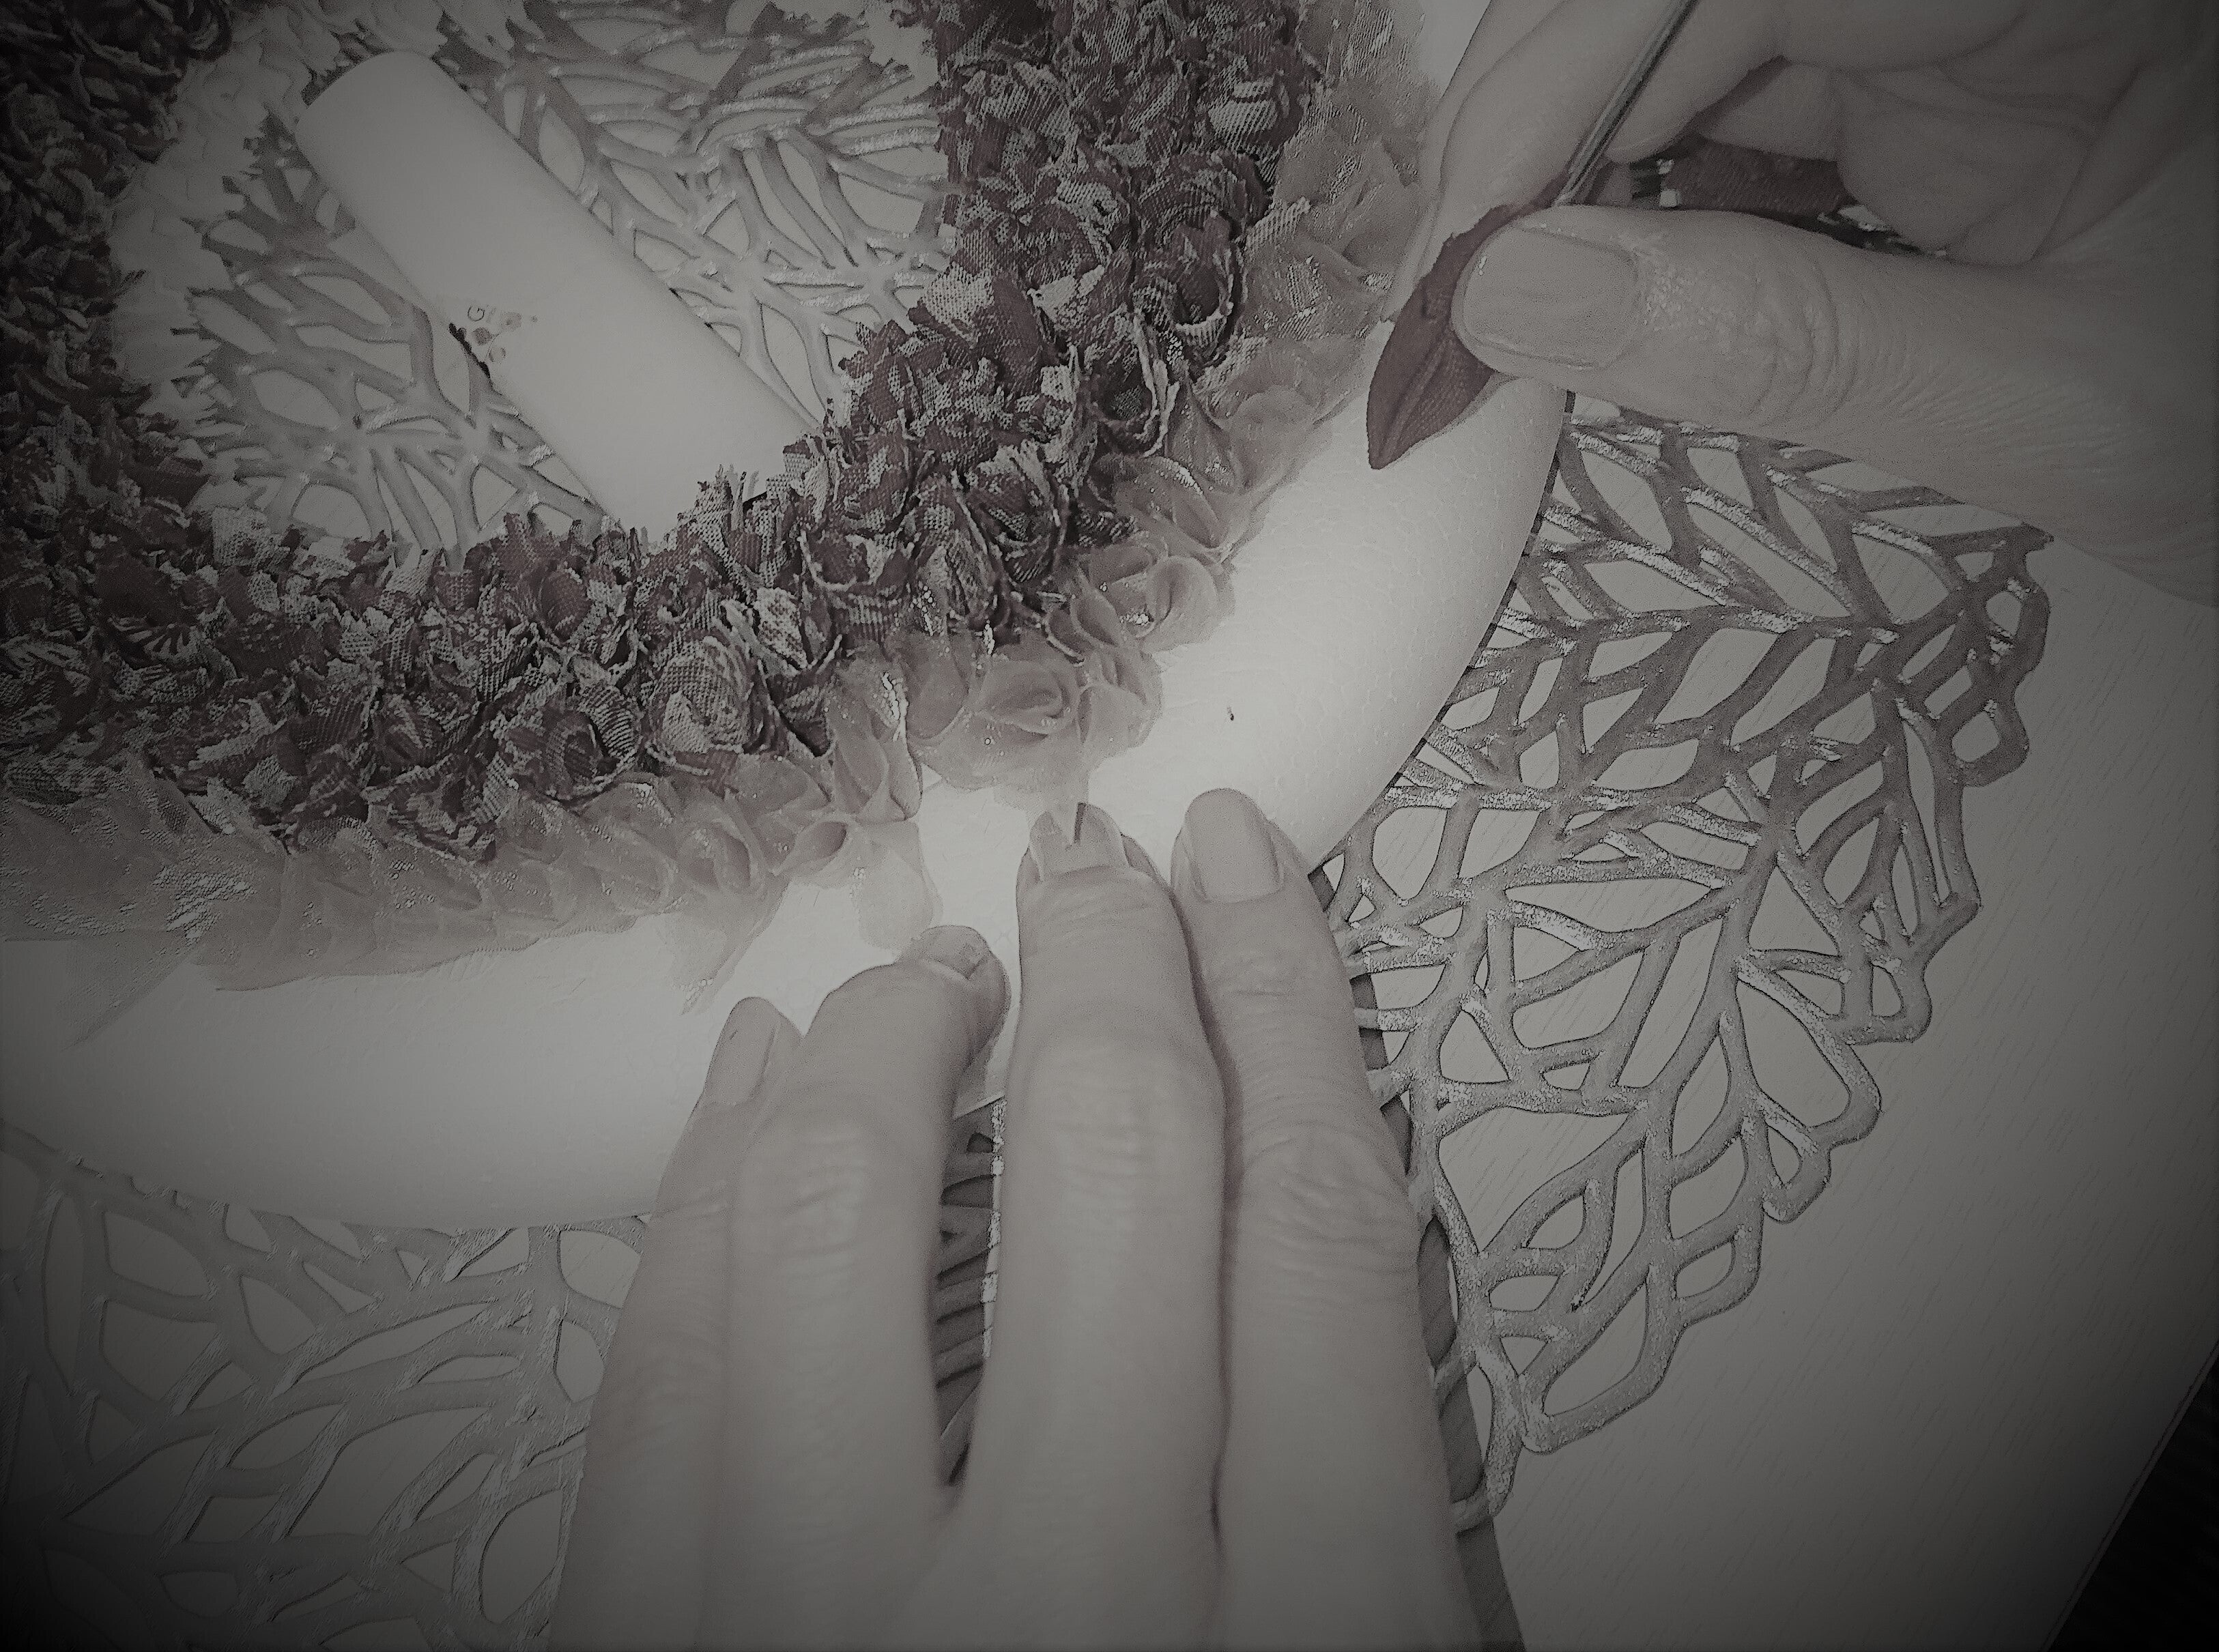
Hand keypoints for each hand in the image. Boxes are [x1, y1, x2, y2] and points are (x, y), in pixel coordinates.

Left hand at [552, 790, 1477, 1649]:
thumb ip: (1357, 1515)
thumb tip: (1305, 1216)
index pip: (1312, 1226)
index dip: (1286, 1003)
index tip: (1247, 871)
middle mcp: (1059, 1618)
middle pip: (1109, 1173)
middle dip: (1117, 967)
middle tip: (1100, 852)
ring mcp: (802, 1635)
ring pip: (844, 1221)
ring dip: (890, 1039)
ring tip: (928, 967)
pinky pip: (655, 1359)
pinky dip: (703, 1185)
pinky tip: (745, 1082)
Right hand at [1408, 0, 2215, 601]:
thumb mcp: (2069, 411)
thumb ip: (1785, 346)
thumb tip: (1511, 294)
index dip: (1561, 85)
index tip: (1464, 269)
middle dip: (1534, 103)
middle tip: (1461, 298)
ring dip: (1564, 149)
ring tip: (1505, 313)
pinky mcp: (1932, 49)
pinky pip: (1730, 73)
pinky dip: (1639, 181)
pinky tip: (1604, 285)